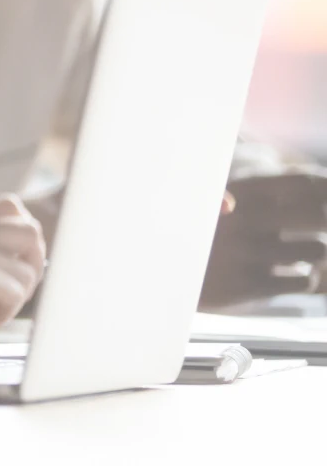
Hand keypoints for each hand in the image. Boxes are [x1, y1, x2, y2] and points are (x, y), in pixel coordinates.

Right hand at [0, 195, 46, 337]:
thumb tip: (12, 268)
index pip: (10, 207)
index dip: (19, 238)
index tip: (5, 266)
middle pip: (30, 229)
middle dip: (31, 264)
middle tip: (9, 290)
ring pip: (30, 266)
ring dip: (18, 294)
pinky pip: (18, 292)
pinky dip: (5, 313)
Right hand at [202, 168, 326, 306]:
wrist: (159, 266)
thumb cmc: (200, 227)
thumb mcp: (222, 195)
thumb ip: (263, 187)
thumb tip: (319, 182)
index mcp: (239, 190)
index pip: (306, 183)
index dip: (324, 188)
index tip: (323, 197)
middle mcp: (246, 219)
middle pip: (322, 215)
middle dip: (324, 219)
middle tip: (319, 224)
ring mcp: (248, 253)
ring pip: (318, 249)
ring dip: (314, 249)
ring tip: (298, 250)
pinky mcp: (250, 286)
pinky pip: (304, 280)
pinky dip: (304, 276)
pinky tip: (290, 272)